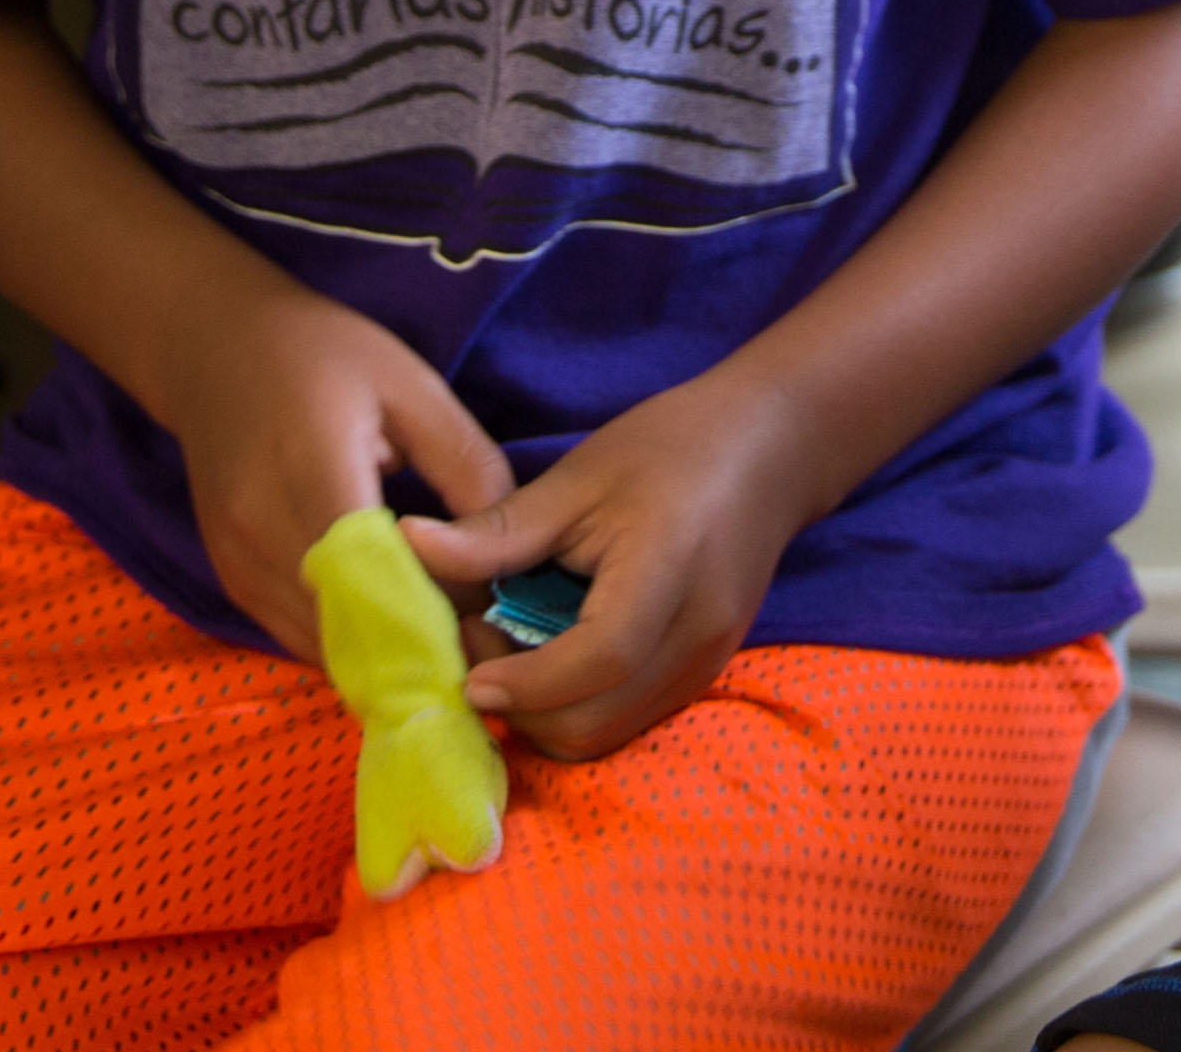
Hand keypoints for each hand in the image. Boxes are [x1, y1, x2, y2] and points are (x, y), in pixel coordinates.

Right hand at [143, 267, 516, 665]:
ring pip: (323, 644)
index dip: (438, 603)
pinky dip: (347, 639)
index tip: (489, 607)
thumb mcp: (412, 385)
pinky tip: (386, 614)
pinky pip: (296, 636)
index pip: (379, 573)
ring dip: (383, 646)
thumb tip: (510, 547)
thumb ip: (464, 465)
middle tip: (473, 621)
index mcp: (313, 467)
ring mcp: (238, 561)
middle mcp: (262, 527)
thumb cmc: (322, 354)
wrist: (214, 348)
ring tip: (436, 618)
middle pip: (352, 621)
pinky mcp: (230, 579)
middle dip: (419, 633)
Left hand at [408, 370, 825, 760]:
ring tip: (513, 644)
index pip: (598, 661)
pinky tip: (551, 650)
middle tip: (481, 643)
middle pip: (595, 723)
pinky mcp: (702, 674)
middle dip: (521, 705)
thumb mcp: (578, 476)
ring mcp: (706, 664)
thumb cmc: (672, 446)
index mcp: (668, 572)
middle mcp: (697, 636)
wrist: (771, 450)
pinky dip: (574, 705)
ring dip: (544, 712)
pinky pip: (625, 719)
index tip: (466, 672)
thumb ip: (498, 530)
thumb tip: (408, 546)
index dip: (524, 682)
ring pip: (606, 735)